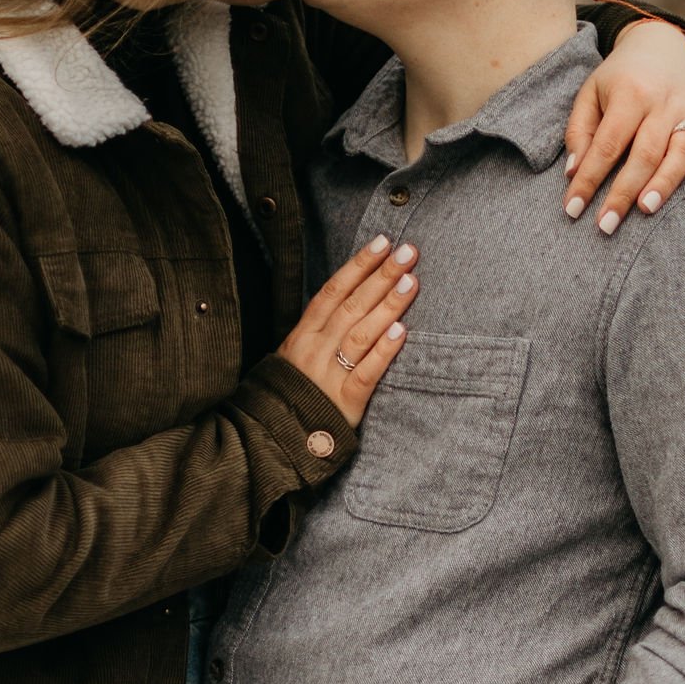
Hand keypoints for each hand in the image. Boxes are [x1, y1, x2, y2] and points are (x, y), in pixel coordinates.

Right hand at [276, 238, 417, 427]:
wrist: (273, 440)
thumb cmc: (291, 394)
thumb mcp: (294, 356)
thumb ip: (319, 330)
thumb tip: (351, 296)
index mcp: (302, 335)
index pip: (333, 291)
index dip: (358, 265)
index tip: (382, 243)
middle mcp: (314, 350)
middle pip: (352, 306)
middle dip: (381, 276)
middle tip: (408, 252)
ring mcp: (328, 376)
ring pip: (361, 333)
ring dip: (388, 305)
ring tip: (411, 282)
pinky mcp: (344, 403)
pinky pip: (366, 373)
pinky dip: (383, 351)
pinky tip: (401, 331)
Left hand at [564, 21, 684, 229]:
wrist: (664, 46)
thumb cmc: (621, 78)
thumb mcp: (591, 93)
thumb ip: (580, 131)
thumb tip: (573, 173)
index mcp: (629, 93)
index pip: (607, 144)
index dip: (589, 179)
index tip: (572, 209)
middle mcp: (662, 101)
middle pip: (644, 152)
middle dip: (623, 192)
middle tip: (606, 225)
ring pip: (681, 150)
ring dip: (665, 182)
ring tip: (645, 209)